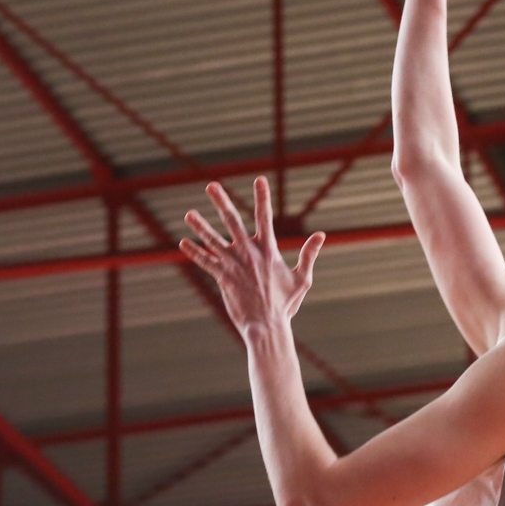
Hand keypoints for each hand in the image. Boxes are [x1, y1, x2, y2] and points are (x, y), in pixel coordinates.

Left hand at [181, 178, 324, 332]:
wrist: (267, 327)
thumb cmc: (285, 305)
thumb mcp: (302, 279)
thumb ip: (309, 255)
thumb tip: (321, 235)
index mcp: (268, 251)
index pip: (265, 217)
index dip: (262, 197)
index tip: (259, 179)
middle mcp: (249, 254)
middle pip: (232, 222)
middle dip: (222, 202)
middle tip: (211, 185)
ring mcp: (234, 266)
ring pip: (213, 241)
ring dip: (201, 226)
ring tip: (189, 213)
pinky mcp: (223, 279)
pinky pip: (206, 263)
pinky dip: (194, 252)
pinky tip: (183, 242)